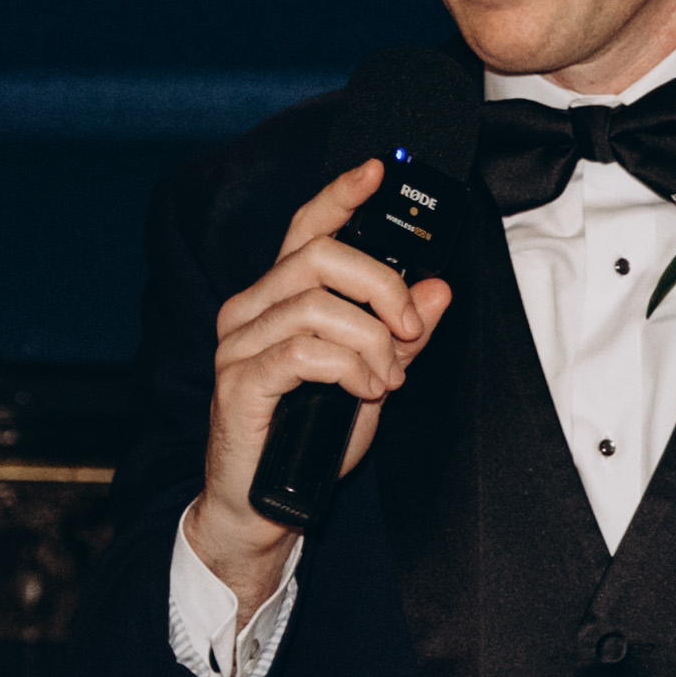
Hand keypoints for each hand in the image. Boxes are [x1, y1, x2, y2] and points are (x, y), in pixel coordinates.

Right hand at [181, 158, 457, 604]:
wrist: (261, 505)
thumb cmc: (306, 442)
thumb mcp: (370, 378)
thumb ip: (400, 334)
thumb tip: (437, 287)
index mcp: (277, 298)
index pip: (306, 229)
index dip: (340, 196)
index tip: (378, 171)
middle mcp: (250, 309)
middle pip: (320, 257)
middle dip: (381, 286)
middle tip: (411, 328)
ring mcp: (239, 343)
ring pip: (318, 305)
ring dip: (372, 342)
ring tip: (387, 379)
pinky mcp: (240, 380)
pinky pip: (305, 351)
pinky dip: (351, 368)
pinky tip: (366, 393)